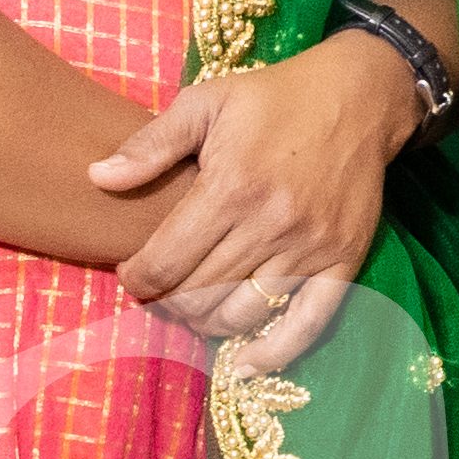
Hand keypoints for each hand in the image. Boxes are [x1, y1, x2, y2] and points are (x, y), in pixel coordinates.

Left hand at [93, 30, 410, 374]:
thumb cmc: (275, 97)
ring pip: (241, 315)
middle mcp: (271, 224)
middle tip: (161, 290)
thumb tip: (98, 180)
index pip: (166, 262)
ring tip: (195, 306)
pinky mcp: (344, 260)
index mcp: (231, 187)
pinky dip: (273, 352)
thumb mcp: (207, 101)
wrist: (360, 95)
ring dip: (207, 322)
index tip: (131, 275)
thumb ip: (152, 143)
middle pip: (199, 295)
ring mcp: (310, 247)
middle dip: (167, 301)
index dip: (137, 279)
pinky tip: (246, 363)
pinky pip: (306, 324)